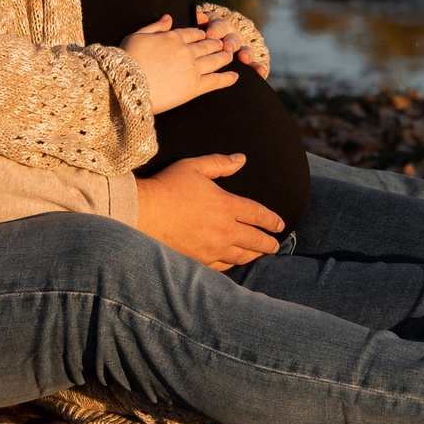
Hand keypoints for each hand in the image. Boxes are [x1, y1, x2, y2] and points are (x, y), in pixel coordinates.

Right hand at [122, 14, 237, 113]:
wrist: (127, 85)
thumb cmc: (126, 60)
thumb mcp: (137, 36)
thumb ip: (155, 26)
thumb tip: (169, 17)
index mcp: (173, 37)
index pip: (193, 33)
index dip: (201, 34)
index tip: (206, 35)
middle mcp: (186, 50)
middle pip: (207, 45)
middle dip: (217, 43)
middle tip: (224, 44)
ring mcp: (192, 68)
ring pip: (215, 60)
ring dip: (225, 57)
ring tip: (231, 55)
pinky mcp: (195, 87)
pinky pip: (216, 81)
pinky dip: (227, 78)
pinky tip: (235, 77)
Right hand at [134, 154, 283, 268]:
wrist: (143, 214)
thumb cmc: (168, 187)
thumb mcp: (195, 167)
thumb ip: (220, 162)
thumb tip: (241, 158)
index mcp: (226, 205)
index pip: (258, 214)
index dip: (271, 220)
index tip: (280, 225)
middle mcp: (224, 229)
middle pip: (255, 239)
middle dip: (268, 243)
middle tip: (275, 245)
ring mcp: (212, 248)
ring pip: (241, 255)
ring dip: (254, 255)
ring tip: (260, 254)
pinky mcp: (199, 260)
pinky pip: (223, 265)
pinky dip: (233, 263)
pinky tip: (235, 262)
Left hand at [195, 5, 269, 77]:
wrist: (215, 37)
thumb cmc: (202, 32)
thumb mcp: (200, 25)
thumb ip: (199, 22)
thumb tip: (199, 16)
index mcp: (218, 26)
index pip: (218, 26)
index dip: (215, 30)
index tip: (210, 35)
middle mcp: (232, 35)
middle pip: (232, 38)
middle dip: (230, 42)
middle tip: (227, 47)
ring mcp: (241, 47)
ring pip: (245, 49)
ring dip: (246, 53)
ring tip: (244, 58)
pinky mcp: (247, 59)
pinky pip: (253, 64)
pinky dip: (257, 68)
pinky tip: (261, 72)